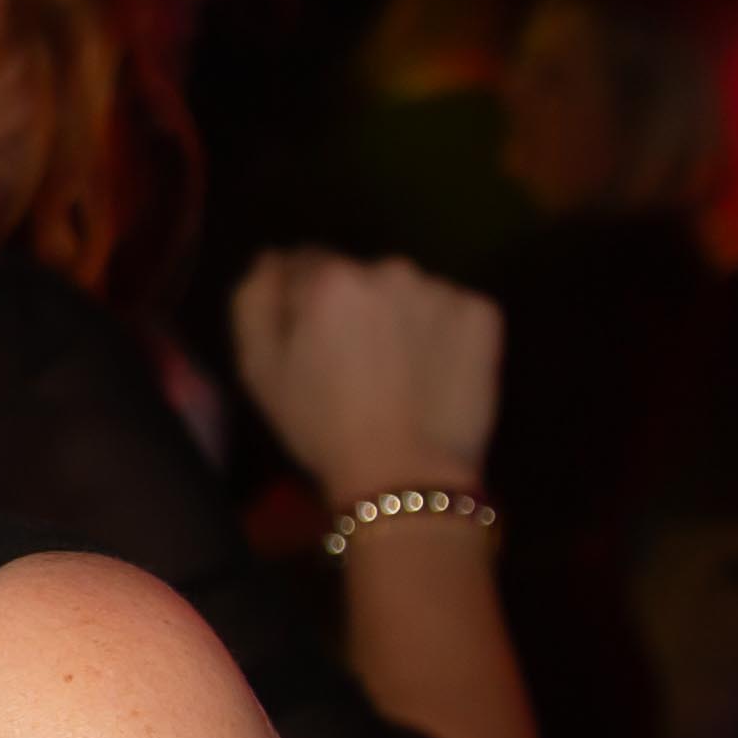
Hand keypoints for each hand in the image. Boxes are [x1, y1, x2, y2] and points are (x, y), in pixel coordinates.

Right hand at [230, 249, 501, 501]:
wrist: (405, 476)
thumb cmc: (321, 426)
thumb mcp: (259, 368)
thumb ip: (254, 300)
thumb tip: (270, 261)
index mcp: (330, 278)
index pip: (305, 264)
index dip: (302, 303)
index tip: (310, 340)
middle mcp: (389, 268)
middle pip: (361, 277)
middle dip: (354, 307)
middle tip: (353, 362)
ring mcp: (442, 289)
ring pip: (408, 293)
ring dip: (400, 317)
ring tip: (397, 372)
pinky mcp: (483, 314)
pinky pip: (452, 312)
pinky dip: (442, 333)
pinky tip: (432, 373)